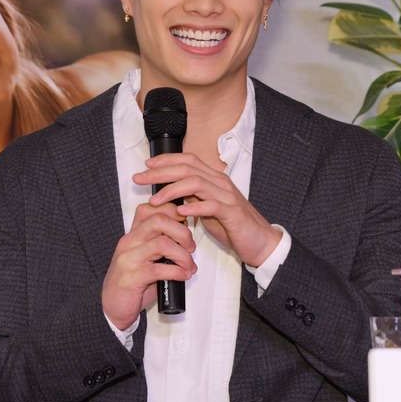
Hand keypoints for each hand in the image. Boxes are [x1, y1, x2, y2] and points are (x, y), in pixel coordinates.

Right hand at [101, 201, 196, 330]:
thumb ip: (162, 243)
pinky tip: (183, 275)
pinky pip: (160, 269)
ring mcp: (129, 258)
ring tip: (189, 265)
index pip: (152, 208)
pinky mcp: (132, 277)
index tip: (186, 224)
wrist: (112, 306)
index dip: (174, 212)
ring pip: (162, 243)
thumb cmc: (134, 280)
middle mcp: (129, 241)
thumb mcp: (147, 256)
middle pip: (159, 220)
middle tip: (190, 246)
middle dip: (182, 232)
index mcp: (134, 233)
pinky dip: (178, 272)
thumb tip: (188, 237)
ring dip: (183, 255)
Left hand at [133, 153, 281, 267]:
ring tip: (155, 199)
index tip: (146, 165)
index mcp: (214, 179)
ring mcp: (227, 196)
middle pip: (187, 168)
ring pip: (196, 183)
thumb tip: (171, 191)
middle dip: (160, 172)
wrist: (260, 241)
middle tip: (140, 178)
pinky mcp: (232, 213)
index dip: (166, 160)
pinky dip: (194, 207)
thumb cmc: (232, 226)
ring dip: (172, 189)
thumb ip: (192, 197)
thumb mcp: (207, 208)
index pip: (188, 160)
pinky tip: (180, 211)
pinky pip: (212, 205)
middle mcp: (220, 183)